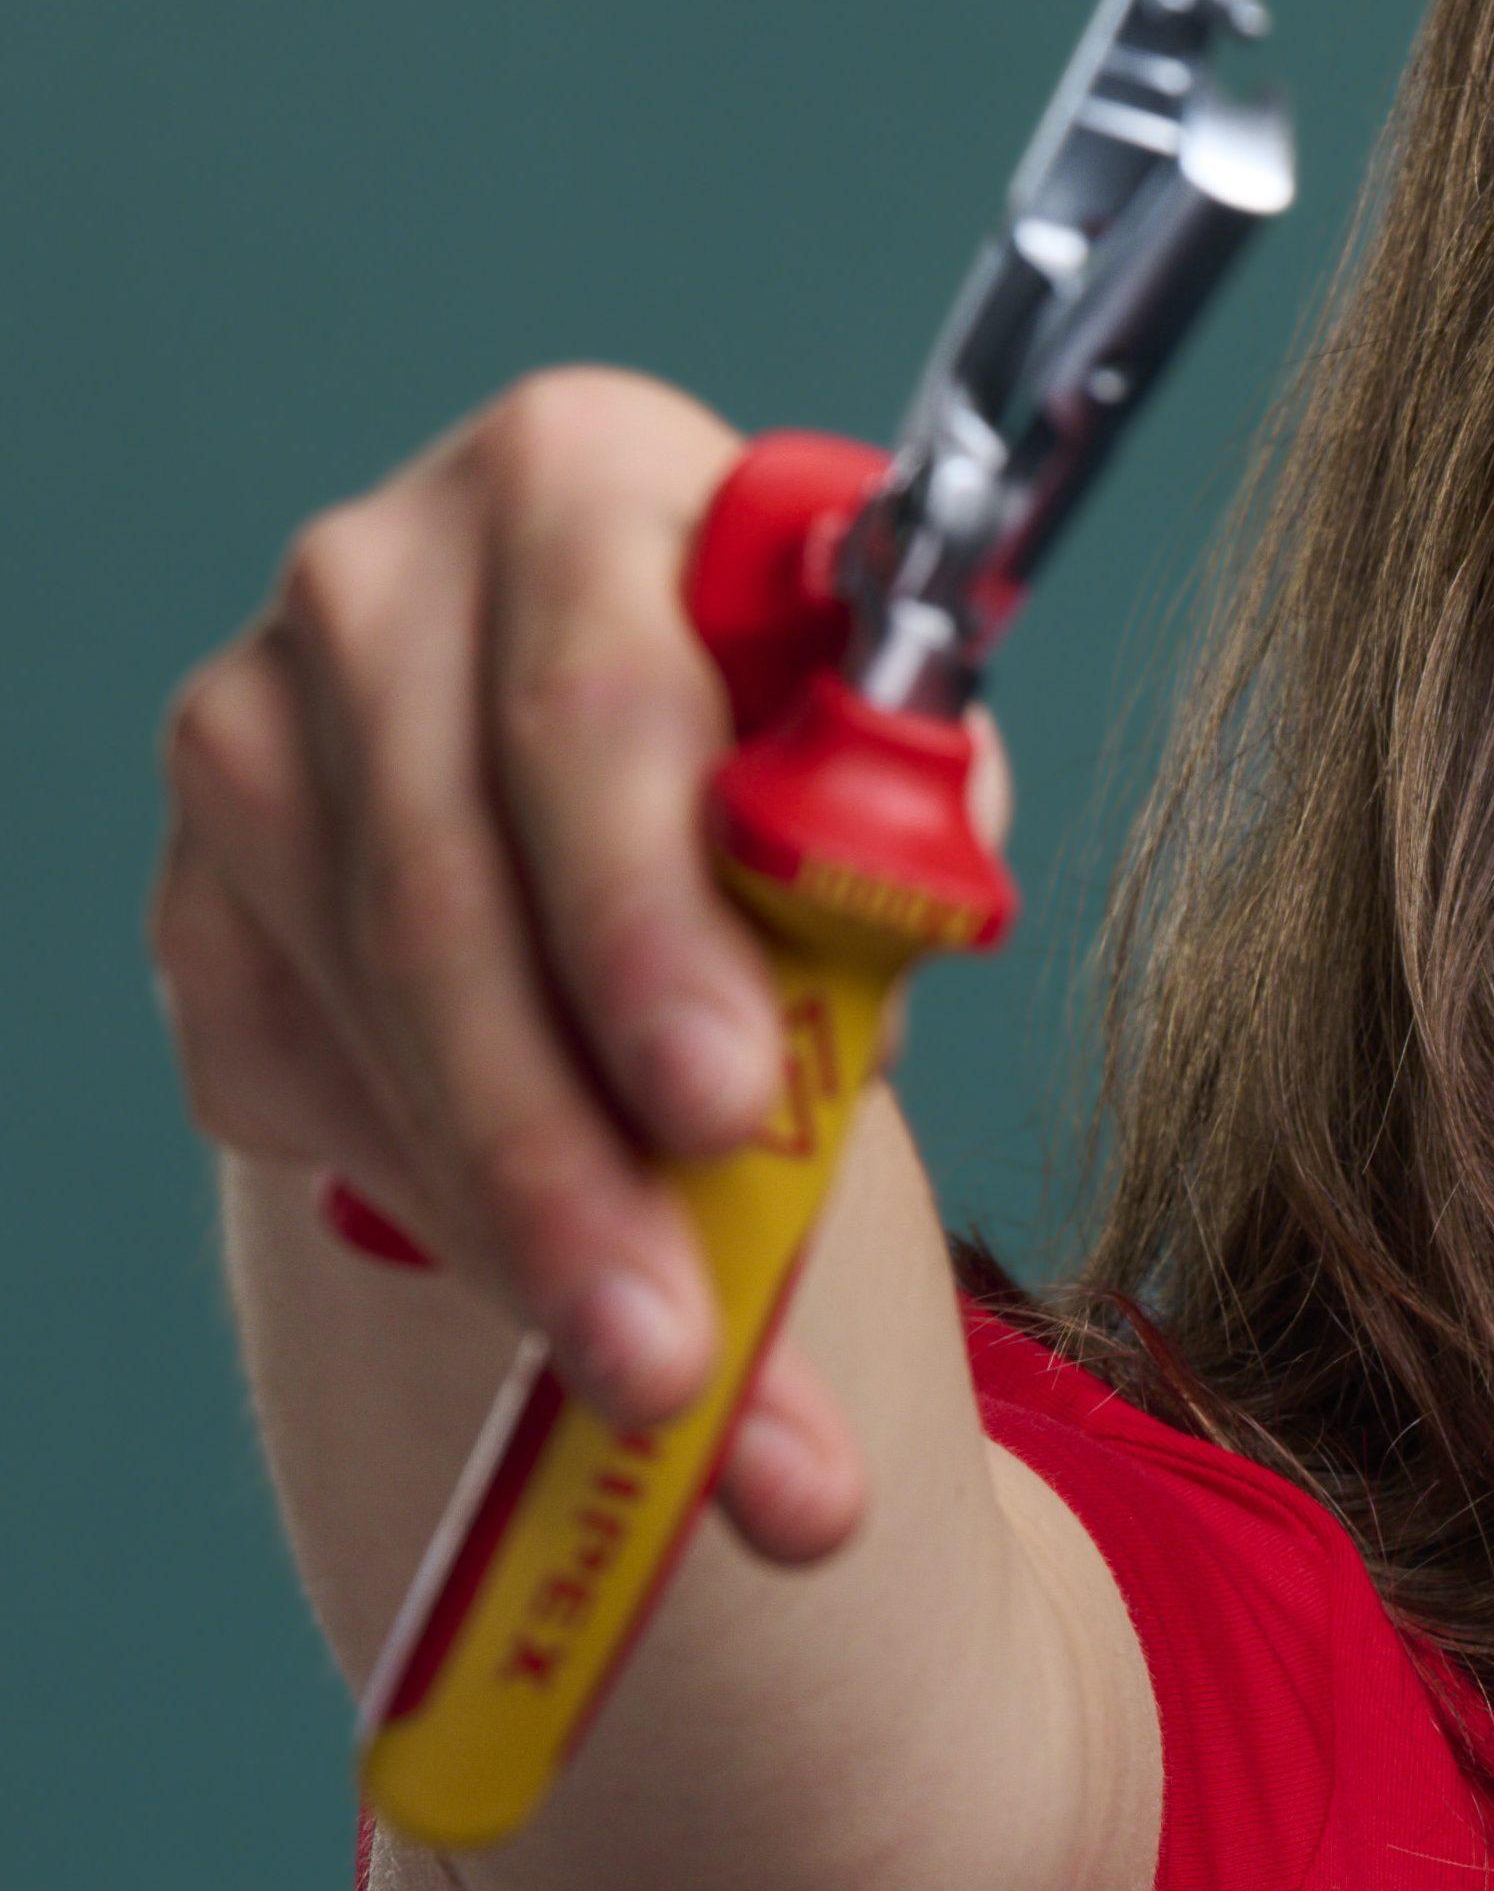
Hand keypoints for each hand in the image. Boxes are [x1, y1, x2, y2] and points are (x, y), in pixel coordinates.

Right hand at [153, 366, 920, 1561]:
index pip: (599, 697)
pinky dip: (451, 1228)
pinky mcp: (203, 905)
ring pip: (380, 1034)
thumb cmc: (772, 787)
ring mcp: (254, 741)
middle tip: (672, 1358)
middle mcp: (380, 581)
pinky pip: (315, 1105)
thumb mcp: (872, 798)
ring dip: (524, 1245)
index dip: (653, 913)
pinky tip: (553, 1292)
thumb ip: (890, 859)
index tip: (727, 1101)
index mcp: (579, 483)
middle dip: (572, 1160)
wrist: (626, 817)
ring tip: (666, 1407)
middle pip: (451, 897)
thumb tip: (892, 956)